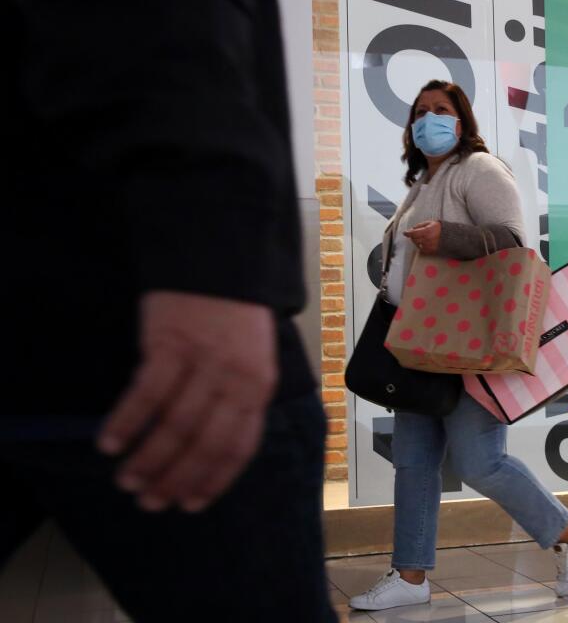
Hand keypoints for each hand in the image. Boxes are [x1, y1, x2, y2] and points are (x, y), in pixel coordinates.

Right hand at [97, 291, 277, 512]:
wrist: (221, 262)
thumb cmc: (234, 319)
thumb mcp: (252, 360)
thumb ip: (237, 401)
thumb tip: (211, 451)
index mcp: (259, 386)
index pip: (239, 446)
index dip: (214, 480)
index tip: (190, 504)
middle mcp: (235, 379)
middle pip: (204, 443)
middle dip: (176, 479)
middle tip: (150, 502)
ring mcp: (203, 361)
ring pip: (174, 425)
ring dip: (147, 459)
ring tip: (127, 481)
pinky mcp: (171, 343)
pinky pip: (146, 394)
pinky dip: (126, 422)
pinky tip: (110, 444)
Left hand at [404, 220, 441, 254]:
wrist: (451, 237)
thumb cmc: (441, 229)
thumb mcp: (430, 223)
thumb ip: (421, 225)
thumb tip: (413, 228)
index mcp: (427, 231)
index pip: (413, 233)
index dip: (408, 233)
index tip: (405, 233)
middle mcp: (427, 239)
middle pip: (414, 239)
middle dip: (413, 236)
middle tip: (416, 234)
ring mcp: (429, 246)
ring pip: (417, 244)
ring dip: (417, 241)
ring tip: (422, 238)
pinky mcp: (431, 251)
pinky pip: (422, 249)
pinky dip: (421, 246)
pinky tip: (425, 242)